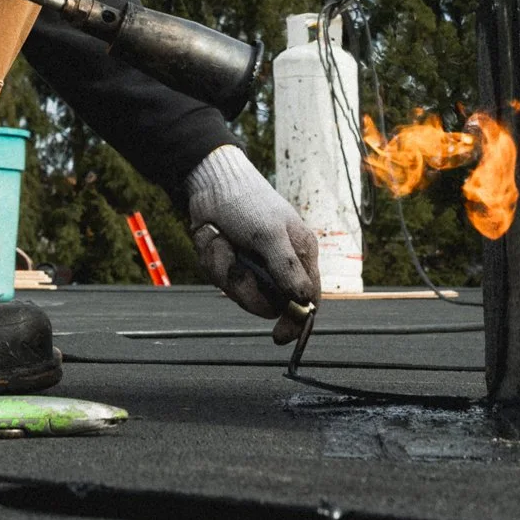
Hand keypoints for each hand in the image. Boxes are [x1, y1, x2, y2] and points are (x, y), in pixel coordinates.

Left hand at [181, 144, 319, 318]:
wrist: (211, 184)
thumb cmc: (249, 202)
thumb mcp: (270, 234)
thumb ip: (287, 269)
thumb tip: (304, 301)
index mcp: (301, 254)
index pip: (308, 300)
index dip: (296, 320)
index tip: (279, 335)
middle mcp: (281, 265)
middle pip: (269, 303)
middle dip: (248, 286)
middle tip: (238, 260)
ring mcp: (255, 266)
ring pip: (243, 293)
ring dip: (229, 270)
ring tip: (226, 243)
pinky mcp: (234, 265)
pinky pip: (224, 280)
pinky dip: (217, 262)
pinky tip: (218, 241)